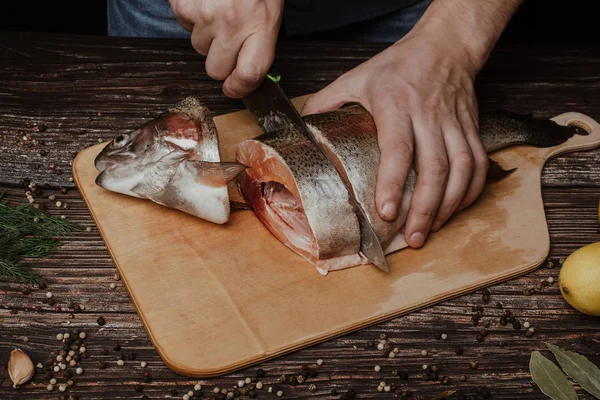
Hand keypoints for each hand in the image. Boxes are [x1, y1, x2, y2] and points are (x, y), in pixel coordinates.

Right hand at [170, 0, 283, 97]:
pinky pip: (184, 25)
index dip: (239, 89)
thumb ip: (260, 44)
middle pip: (216, 70)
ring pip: (198, 48)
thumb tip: (246, 76)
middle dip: (220, 63)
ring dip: (206, 36)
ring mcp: (206, 14)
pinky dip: (192, 16)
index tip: (234, 88)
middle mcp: (233, 23)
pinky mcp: (184, 5)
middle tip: (228, 43)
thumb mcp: (269, 12)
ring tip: (219, 11)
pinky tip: (205, 1)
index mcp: (261, 25)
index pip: (248, 75)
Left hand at [300, 29, 488, 247]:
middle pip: (435, 168)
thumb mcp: (356, 77)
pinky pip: (479, 164)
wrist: (446, 47)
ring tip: (431, 230)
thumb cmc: (398, 65)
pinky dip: (471, 191)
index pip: (398, 149)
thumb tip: (300, 127)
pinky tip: (456, 209)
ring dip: (448, 205)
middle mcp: (429, 116)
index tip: (387, 212)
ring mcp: (455, 124)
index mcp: (397, 105)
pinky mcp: (471, 128)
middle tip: (412, 238)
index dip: (393, 183)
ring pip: (461, 170)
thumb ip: (327, 101)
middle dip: (424, 208)